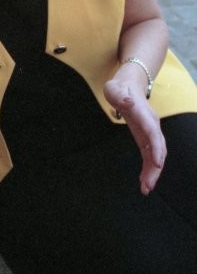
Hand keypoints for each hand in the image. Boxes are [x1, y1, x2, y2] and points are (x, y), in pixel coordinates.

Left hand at [103, 78, 166, 194]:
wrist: (129, 84)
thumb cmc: (120, 87)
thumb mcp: (114, 88)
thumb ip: (119, 95)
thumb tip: (127, 102)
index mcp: (144, 114)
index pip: (153, 132)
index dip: (156, 148)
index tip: (157, 163)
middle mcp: (151, 124)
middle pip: (158, 148)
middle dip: (155, 168)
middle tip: (148, 186)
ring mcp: (150, 131)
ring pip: (156, 154)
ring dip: (153, 172)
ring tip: (146, 189)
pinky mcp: (146, 137)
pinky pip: (150, 155)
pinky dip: (148, 168)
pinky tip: (144, 181)